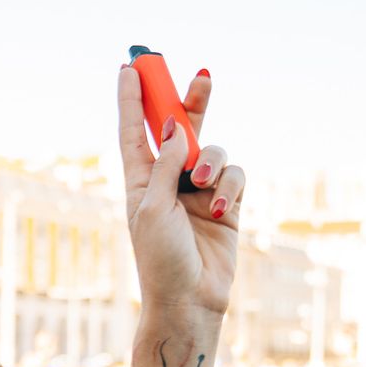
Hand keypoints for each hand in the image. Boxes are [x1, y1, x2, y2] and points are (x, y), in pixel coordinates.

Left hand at [116, 63, 242, 320]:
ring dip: (212, 161)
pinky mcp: (226, 203)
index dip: (133, 100)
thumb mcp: (153, 208)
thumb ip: (165, 164)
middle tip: (201, 75)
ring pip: (214, 151)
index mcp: (140, 181)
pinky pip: (235, 176)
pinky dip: (230, 186)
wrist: (190, 299)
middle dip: (191, 102)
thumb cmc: (160, 259)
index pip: (135, 132)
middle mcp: (168, 181)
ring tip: (203, 184)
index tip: (130, 67)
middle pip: (180, 129)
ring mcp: (199, 191)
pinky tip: (221, 207)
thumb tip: (176, 127)